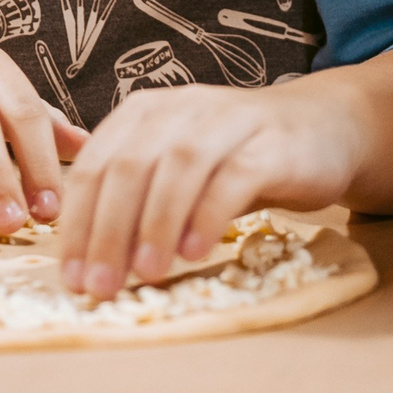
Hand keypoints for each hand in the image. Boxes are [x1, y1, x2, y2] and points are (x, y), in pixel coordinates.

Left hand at [54, 81, 358, 296]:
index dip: (78, 222)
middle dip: (108, 230)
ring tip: (146, 273)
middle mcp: (182, 108)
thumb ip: (138, 207)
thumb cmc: (237, 160)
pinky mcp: (271, 143)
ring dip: (156, 224)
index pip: (96, 165)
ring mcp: (229, 121)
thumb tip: (91, 267)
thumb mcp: (178, 174)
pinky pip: (234, 177)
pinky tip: (196, 252)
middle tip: (100, 285)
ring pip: (179, 167)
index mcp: (145, 113)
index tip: (70, 276)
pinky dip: (209, 214)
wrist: (322, 129)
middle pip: (130, 166)